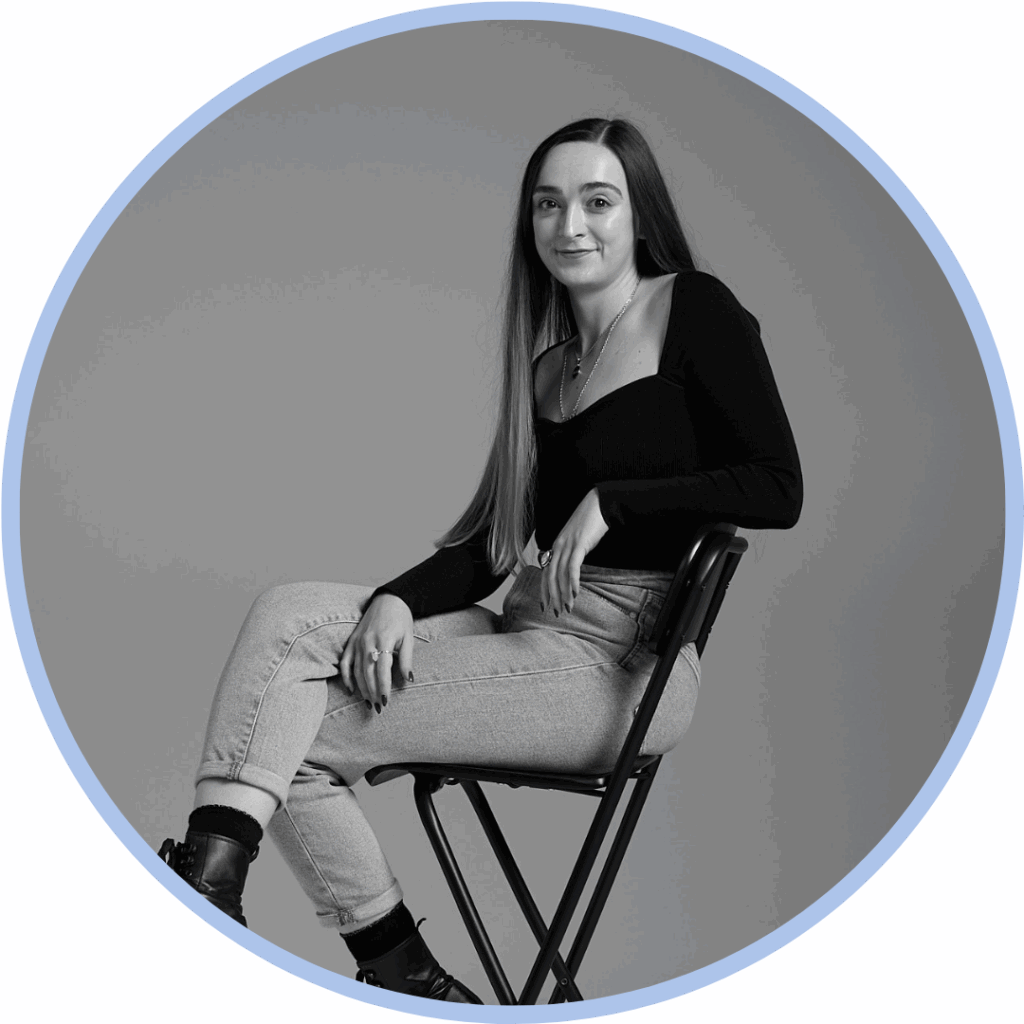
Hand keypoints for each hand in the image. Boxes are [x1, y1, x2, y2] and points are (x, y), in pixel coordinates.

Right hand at [339, 593, 414, 712]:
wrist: (388, 599)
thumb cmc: (401, 618)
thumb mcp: (409, 637)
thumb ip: (406, 659)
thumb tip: (409, 679)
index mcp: (383, 640)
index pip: (382, 670)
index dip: (383, 687)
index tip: (386, 702)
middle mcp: (367, 642)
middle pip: (367, 673)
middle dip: (373, 692)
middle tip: (378, 708)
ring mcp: (357, 642)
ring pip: (356, 670)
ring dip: (362, 689)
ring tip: (368, 703)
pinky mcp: (351, 641)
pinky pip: (345, 662)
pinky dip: (346, 677)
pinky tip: (351, 690)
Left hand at [539, 488, 608, 615]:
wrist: (600, 504)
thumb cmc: (590, 522)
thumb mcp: (577, 539)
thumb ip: (572, 553)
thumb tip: (571, 570)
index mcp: (556, 546)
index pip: (546, 572)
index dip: (544, 590)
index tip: (544, 606)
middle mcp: (558, 546)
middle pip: (551, 576)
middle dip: (553, 597)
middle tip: (557, 612)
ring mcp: (567, 545)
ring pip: (560, 574)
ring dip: (564, 593)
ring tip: (568, 607)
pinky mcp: (579, 544)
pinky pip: (573, 567)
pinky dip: (573, 581)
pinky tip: (576, 593)